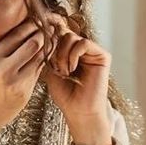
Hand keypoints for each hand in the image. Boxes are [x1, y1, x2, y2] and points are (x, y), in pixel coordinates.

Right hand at [0, 19, 44, 144]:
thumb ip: (1, 52)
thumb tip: (20, 34)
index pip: (16, 34)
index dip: (29, 25)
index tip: (36, 20)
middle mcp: (4, 68)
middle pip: (32, 43)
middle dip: (43, 33)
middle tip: (49, 27)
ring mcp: (16, 81)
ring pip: (39, 57)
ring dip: (47, 46)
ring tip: (52, 38)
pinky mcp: (25, 92)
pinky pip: (38, 72)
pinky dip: (44, 62)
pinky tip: (47, 56)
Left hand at [42, 12, 112, 144]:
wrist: (78, 111)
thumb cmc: (65, 96)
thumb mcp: (50, 70)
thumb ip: (48, 53)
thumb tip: (42, 33)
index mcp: (70, 52)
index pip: (59, 35)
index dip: (49, 39)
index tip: (42, 47)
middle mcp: (82, 50)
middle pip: (64, 34)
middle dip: (56, 50)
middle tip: (56, 69)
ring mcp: (93, 52)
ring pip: (72, 37)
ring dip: (63, 55)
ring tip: (64, 72)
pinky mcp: (102, 56)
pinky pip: (83, 43)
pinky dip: (73, 55)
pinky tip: (72, 69)